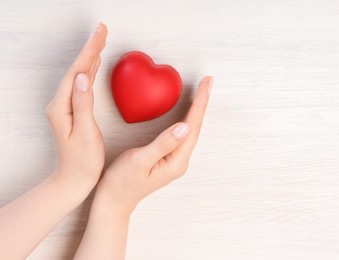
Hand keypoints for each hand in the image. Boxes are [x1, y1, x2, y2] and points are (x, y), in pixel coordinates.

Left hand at [45, 23, 106, 187]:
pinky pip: (81, 86)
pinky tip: (93, 65)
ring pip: (78, 75)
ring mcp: (65, 107)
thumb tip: (82, 77)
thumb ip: (83, 104)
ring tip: (100, 41)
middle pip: (76, 69)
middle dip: (90, 48)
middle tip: (102, 29)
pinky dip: (89, 71)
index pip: (76, 72)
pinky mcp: (72, 111)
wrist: (73, 180)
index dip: (89, 51)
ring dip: (89, 57)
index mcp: (62, 107)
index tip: (100, 34)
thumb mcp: (85, 134)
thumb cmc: (82, 161)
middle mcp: (60, 104)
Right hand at [74, 76, 211, 259]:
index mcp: (176, 160)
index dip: (199, 103)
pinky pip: (182, 133)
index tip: (206, 83)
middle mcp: (180, 160)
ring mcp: (175, 159)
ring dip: (197, 108)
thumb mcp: (140, 160)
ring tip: (203, 91)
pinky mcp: (167, 157)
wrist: (114, 200)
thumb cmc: (122, 181)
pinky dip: (186, 117)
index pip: (192, 126)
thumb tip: (184, 126)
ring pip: (190, 129)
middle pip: (195, 126)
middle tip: (208, 81)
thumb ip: (163, 143)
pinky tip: (187, 110)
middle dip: (202, 102)